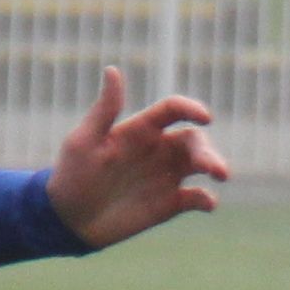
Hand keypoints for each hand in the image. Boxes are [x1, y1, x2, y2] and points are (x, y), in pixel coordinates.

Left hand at [46, 66, 225, 248]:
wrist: (68, 220)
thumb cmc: (71, 176)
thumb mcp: (84, 141)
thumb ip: (104, 110)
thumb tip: (113, 70)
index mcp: (140, 129)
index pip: (172, 110)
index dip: (191, 109)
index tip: (205, 118)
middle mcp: (158, 149)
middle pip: (192, 140)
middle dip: (206, 149)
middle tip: (212, 167)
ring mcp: (165, 176)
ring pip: (200, 164)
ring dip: (214, 166)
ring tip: (220, 175)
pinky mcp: (169, 203)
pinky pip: (195, 198)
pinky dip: (206, 199)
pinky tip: (208, 203)